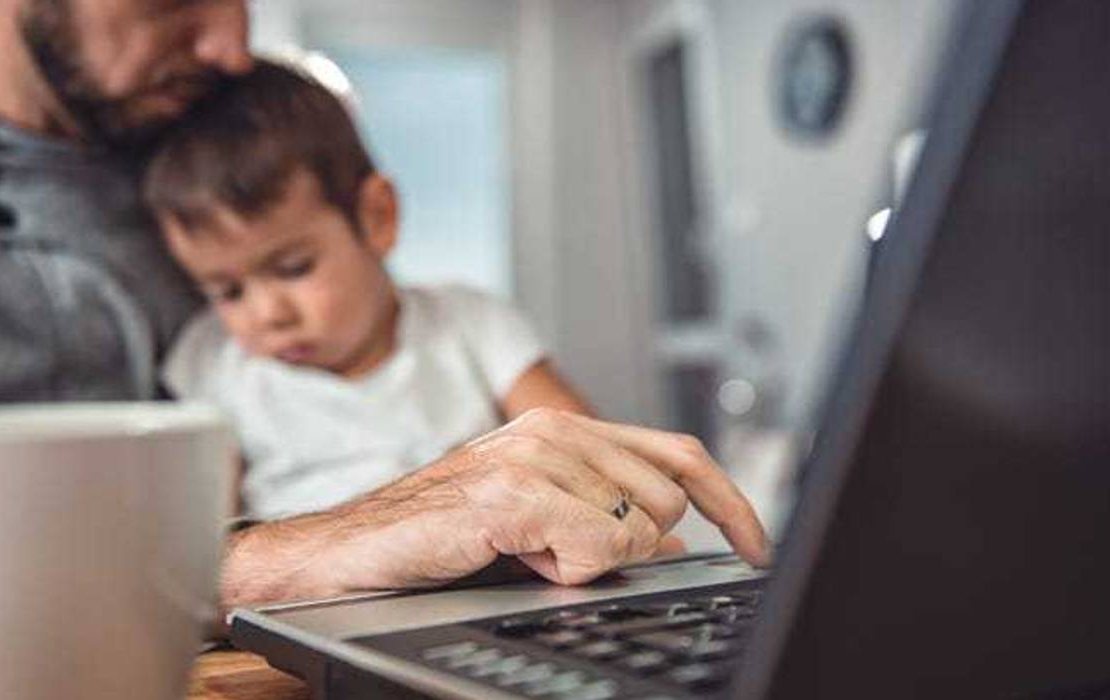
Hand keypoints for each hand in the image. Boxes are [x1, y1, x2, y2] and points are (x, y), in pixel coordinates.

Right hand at [220, 409, 768, 607]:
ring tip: (524, 551)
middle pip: (666, 501)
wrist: (354, 549)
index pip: (679, 455)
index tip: (756, 545)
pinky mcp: (512, 493)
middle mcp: (556, 430)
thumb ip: (603, 510)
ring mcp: (534, 457)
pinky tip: (516, 555)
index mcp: (567, 429)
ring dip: (586, 561)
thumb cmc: (441, 533)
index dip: (731, 502)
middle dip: (632, 547)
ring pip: (633, 530)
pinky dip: (566, 569)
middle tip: (557, 552)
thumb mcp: (536, 515)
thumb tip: (672, 538)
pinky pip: (595, 546)